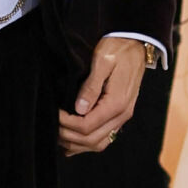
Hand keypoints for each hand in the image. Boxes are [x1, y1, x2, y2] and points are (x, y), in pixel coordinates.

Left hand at [58, 37, 147, 154]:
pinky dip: (86, 144)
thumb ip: (91, 85)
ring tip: (57, 134)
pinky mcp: (119, 115)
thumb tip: (79, 109)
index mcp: (117, 102)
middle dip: (68, 135)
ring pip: (98, 143)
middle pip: (91, 139)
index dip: (66, 123)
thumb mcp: (102, 61)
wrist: (136, 43)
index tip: (53, 112)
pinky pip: (104, 138)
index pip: (87, 125)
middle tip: (50, 124)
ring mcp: (122, 117)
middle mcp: (122, 114)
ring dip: (76, 143)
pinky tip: (71, 143)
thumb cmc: (118, 48)